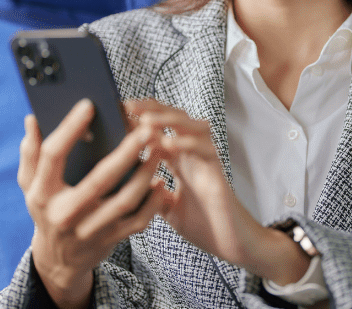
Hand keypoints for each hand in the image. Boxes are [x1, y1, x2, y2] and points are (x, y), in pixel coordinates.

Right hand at [19, 99, 171, 308]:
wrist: (57, 260)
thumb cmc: (46, 209)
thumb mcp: (29, 184)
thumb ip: (30, 152)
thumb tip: (33, 118)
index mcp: (41, 193)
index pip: (53, 155)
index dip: (70, 128)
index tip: (89, 104)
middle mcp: (65, 213)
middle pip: (99, 179)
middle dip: (125, 153)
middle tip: (145, 129)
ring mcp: (89, 230)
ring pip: (125, 201)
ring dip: (145, 174)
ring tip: (159, 150)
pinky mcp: (110, 240)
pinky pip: (137, 221)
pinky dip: (152, 202)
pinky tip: (160, 182)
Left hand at [125, 100, 310, 284]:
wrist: (233, 246)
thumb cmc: (205, 226)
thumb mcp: (168, 209)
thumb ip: (152, 193)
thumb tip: (130, 183)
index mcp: (180, 162)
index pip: (160, 130)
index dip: (140, 120)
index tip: (118, 113)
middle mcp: (193, 157)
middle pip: (175, 120)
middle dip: (152, 109)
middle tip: (128, 105)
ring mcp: (207, 162)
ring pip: (192, 126)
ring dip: (169, 120)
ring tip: (146, 119)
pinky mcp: (218, 173)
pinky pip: (206, 150)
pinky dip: (187, 143)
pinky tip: (168, 143)